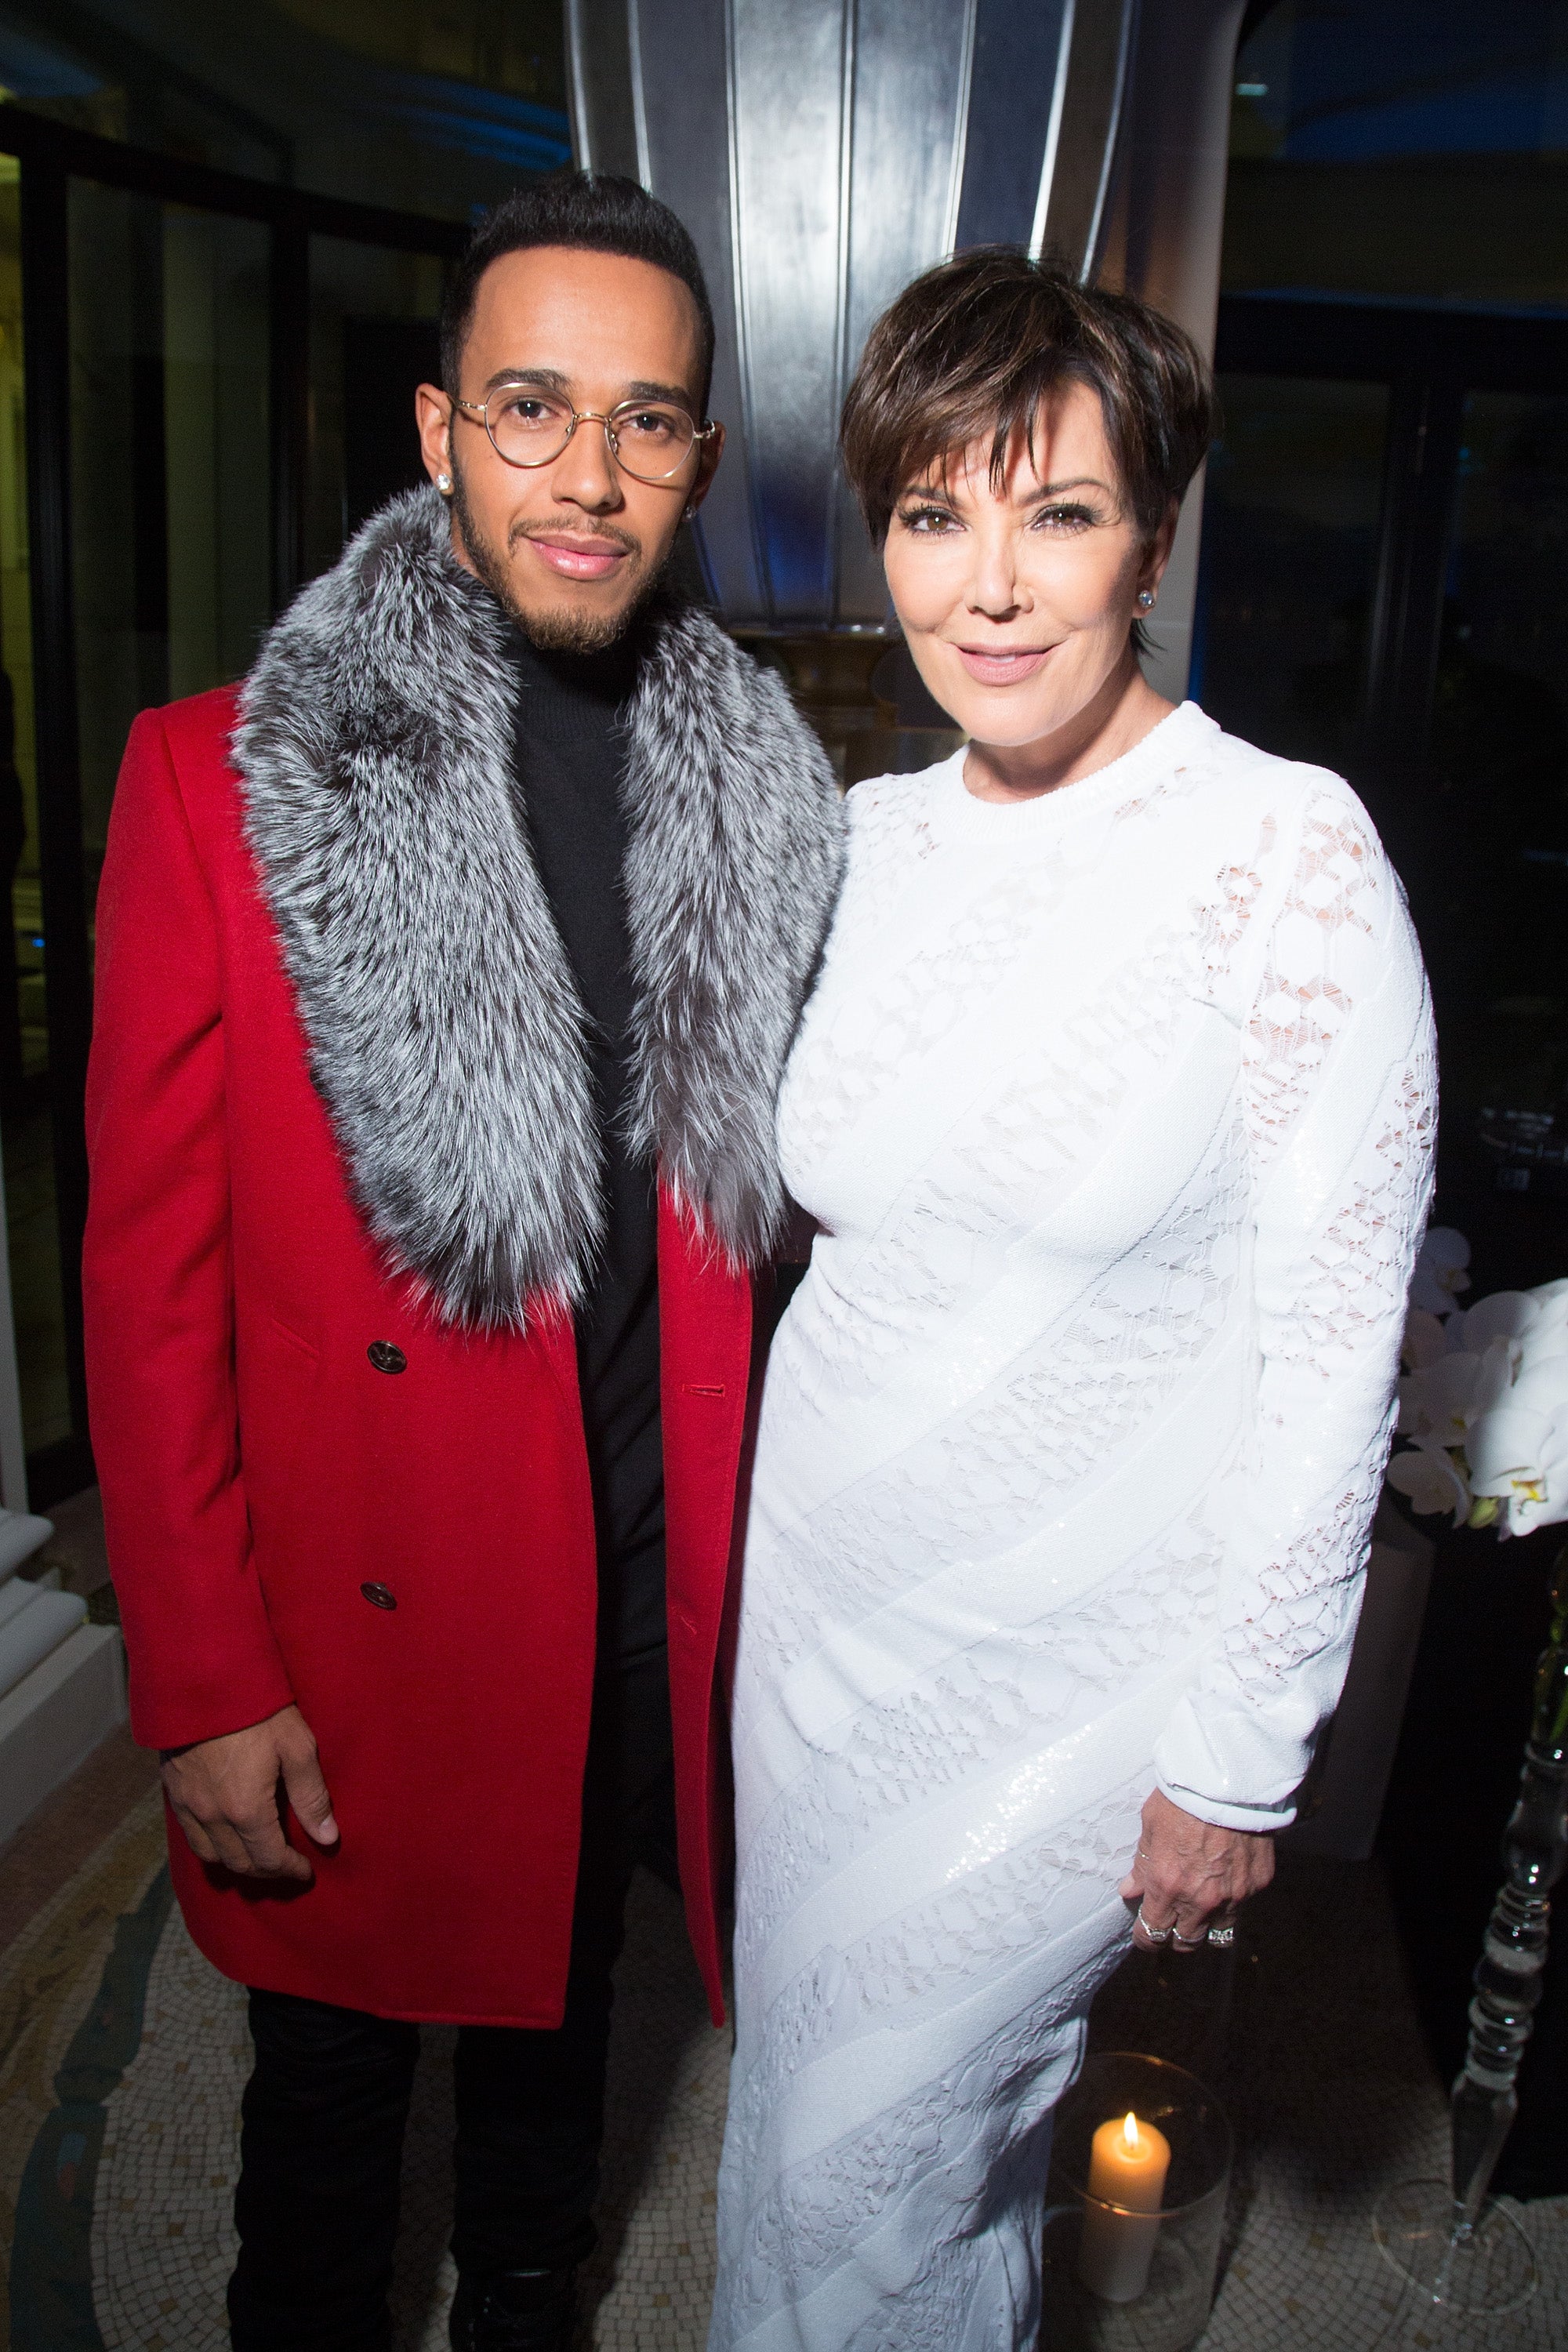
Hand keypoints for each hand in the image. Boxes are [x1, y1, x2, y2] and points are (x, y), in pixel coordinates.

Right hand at [161, 1704, 337, 1883]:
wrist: (204, 1679)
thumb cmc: (259, 1709)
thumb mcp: (297, 1747)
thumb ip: (311, 1797)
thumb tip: (327, 1838)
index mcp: (245, 1810)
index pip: (268, 1859)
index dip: (290, 1869)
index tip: (306, 1869)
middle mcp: (212, 1816)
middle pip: (239, 1862)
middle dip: (266, 1870)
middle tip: (286, 1864)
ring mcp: (188, 1805)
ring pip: (211, 1854)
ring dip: (236, 1861)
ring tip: (257, 1853)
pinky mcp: (173, 1790)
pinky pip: (190, 1834)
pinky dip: (210, 1845)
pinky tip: (225, 1833)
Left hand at [1120, 1787, 1273, 1952]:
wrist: (1229, 1781)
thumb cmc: (1183, 1798)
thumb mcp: (1150, 1826)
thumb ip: (1142, 1864)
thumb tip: (1130, 1890)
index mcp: (1167, 1886)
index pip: (1152, 1934)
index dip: (1146, 1941)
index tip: (1144, 1938)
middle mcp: (1200, 1900)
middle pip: (1186, 1943)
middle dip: (1175, 1939)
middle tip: (1171, 1927)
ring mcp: (1232, 1896)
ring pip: (1217, 1936)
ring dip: (1205, 1930)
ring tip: (1198, 1918)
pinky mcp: (1257, 1885)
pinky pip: (1241, 1909)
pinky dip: (1231, 1907)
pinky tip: (1224, 1889)